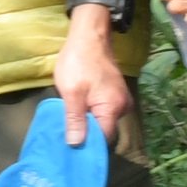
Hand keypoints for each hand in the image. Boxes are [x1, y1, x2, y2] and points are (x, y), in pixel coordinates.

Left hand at [50, 0, 133, 137]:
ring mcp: (120, 100)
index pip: (103, 139)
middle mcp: (122, 107)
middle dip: (86, 135)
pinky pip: (103, 111)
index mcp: (113, 108)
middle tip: (64, 138)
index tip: (70, 151)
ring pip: (103, 121)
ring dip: (87, 124)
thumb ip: (75, 119)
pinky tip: (77, 113)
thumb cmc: (78, 62)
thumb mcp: (71, 92)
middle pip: (104, 131)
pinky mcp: (114, 94)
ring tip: (68, 125)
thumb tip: (76, 145)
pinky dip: (90, 114)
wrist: (89, 35)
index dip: (87, 146)